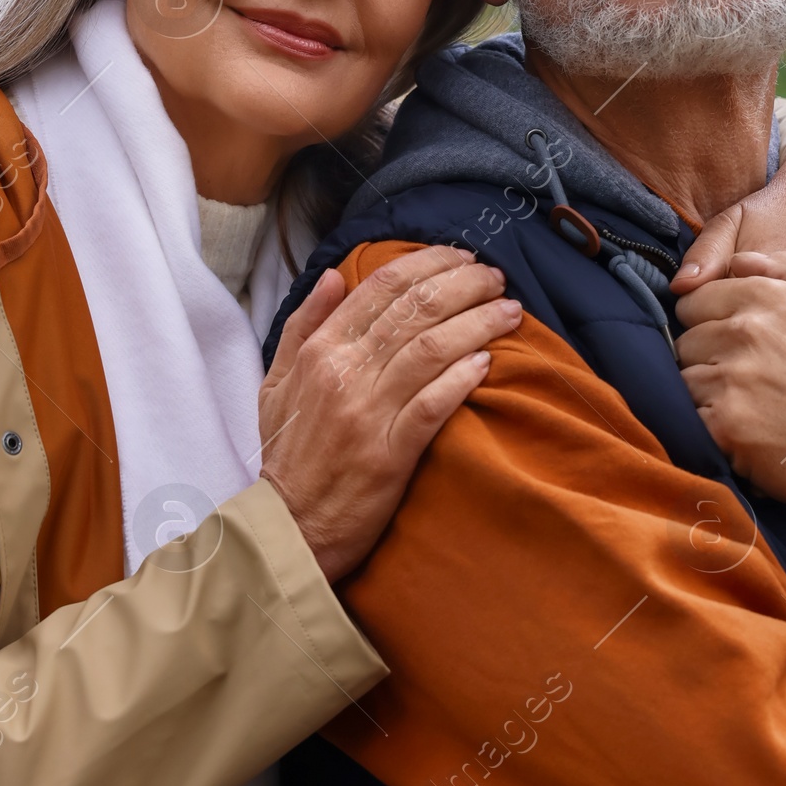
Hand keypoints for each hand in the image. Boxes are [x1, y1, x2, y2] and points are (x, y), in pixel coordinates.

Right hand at [259, 246, 519, 580]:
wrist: (289, 526)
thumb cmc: (289, 454)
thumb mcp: (277, 381)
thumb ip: (303, 324)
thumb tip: (335, 276)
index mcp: (320, 351)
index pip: (381, 288)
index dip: (429, 265)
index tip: (461, 259)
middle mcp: (344, 373)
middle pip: (415, 310)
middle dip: (465, 285)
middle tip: (496, 278)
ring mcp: (369, 413)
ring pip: (433, 348)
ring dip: (478, 323)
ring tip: (509, 311)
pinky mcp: (391, 453)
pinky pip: (435, 403)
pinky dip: (464, 377)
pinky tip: (489, 360)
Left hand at [675, 249, 785, 542]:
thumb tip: (739, 261)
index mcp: (767, 296)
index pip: (694, 301)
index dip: (709, 325)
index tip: (733, 348)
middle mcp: (745, 331)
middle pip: (685, 342)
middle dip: (707, 361)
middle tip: (747, 384)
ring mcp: (733, 379)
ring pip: (685, 381)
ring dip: (707, 397)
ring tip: (750, 410)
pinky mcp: (726, 426)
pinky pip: (691, 419)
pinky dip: (711, 429)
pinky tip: (746, 435)